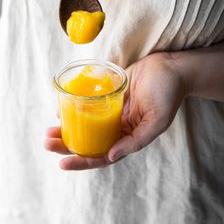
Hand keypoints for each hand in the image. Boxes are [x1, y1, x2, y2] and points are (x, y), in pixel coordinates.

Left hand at [45, 52, 186, 169]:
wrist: (170, 67)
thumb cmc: (168, 93)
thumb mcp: (157, 121)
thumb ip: (137, 141)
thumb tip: (111, 156)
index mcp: (128, 137)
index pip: (102, 155)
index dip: (82, 161)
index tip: (62, 163)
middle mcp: (117, 126)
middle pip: (88, 140)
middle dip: (67, 144)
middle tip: (47, 141)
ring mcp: (111, 109)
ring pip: (85, 123)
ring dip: (67, 127)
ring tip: (49, 130)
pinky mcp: (108, 93)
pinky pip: (89, 103)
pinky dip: (75, 107)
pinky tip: (62, 108)